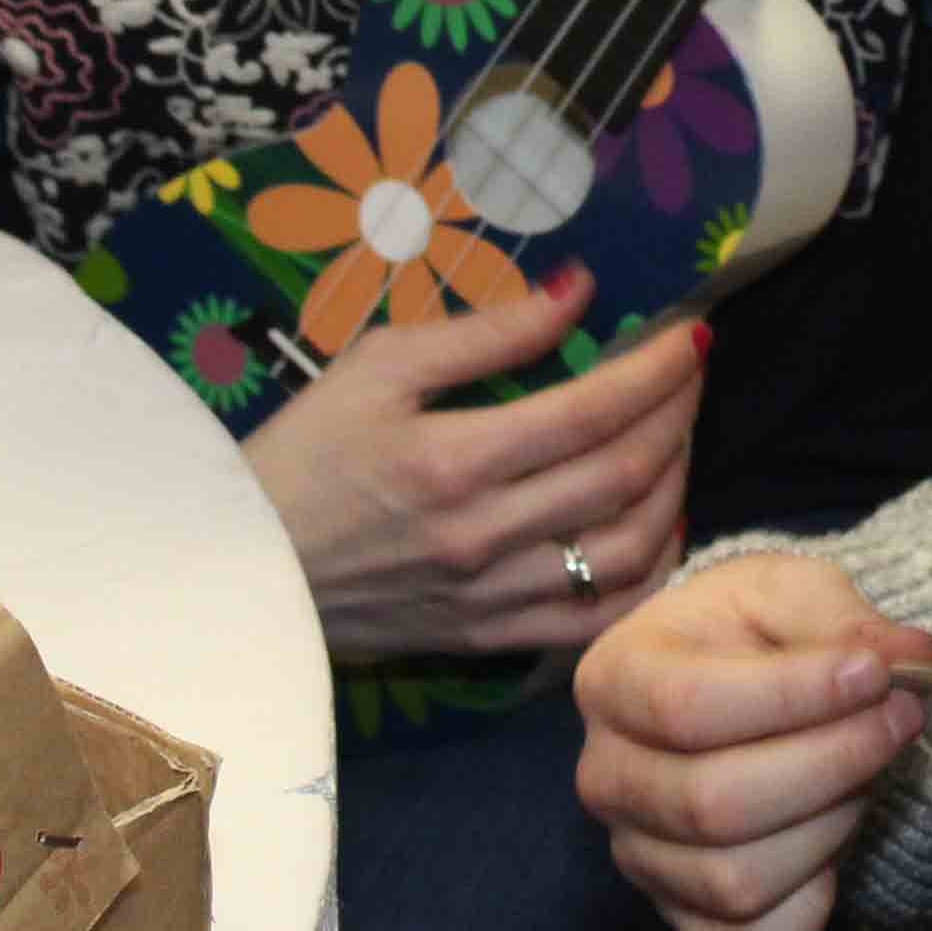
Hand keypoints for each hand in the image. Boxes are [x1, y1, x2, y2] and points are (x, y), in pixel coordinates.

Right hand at [239, 260, 703, 656]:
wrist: (241, 564)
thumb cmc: (304, 450)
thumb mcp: (377, 364)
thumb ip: (486, 331)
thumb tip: (579, 290)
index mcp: (452, 460)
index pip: (592, 411)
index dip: (656, 369)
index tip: (690, 333)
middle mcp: (482, 536)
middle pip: (622, 476)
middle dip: (677, 414)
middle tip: (690, 373)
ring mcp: (490, 597)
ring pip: (625, 552)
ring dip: (675, 488)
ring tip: (678, 440)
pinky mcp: (488, 640)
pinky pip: (597, 621)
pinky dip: (647, 575)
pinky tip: (659, 529)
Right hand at [573, 553, 931, 930]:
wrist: (722, 678)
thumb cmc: (745, 633)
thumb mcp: (786, 591)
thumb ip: (842, 618)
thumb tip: (909, 656)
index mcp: (612, 680)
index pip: (686, 707)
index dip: (794, 696)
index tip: (876, 673)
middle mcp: (607, 777)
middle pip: (712, 804)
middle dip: (832, 762)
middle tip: (900, 719)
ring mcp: (638, 857)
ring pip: (735, 881)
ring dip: (828, 827)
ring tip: (861, 773)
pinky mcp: (679, 918)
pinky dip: (806, 910)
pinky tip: (829, 845)